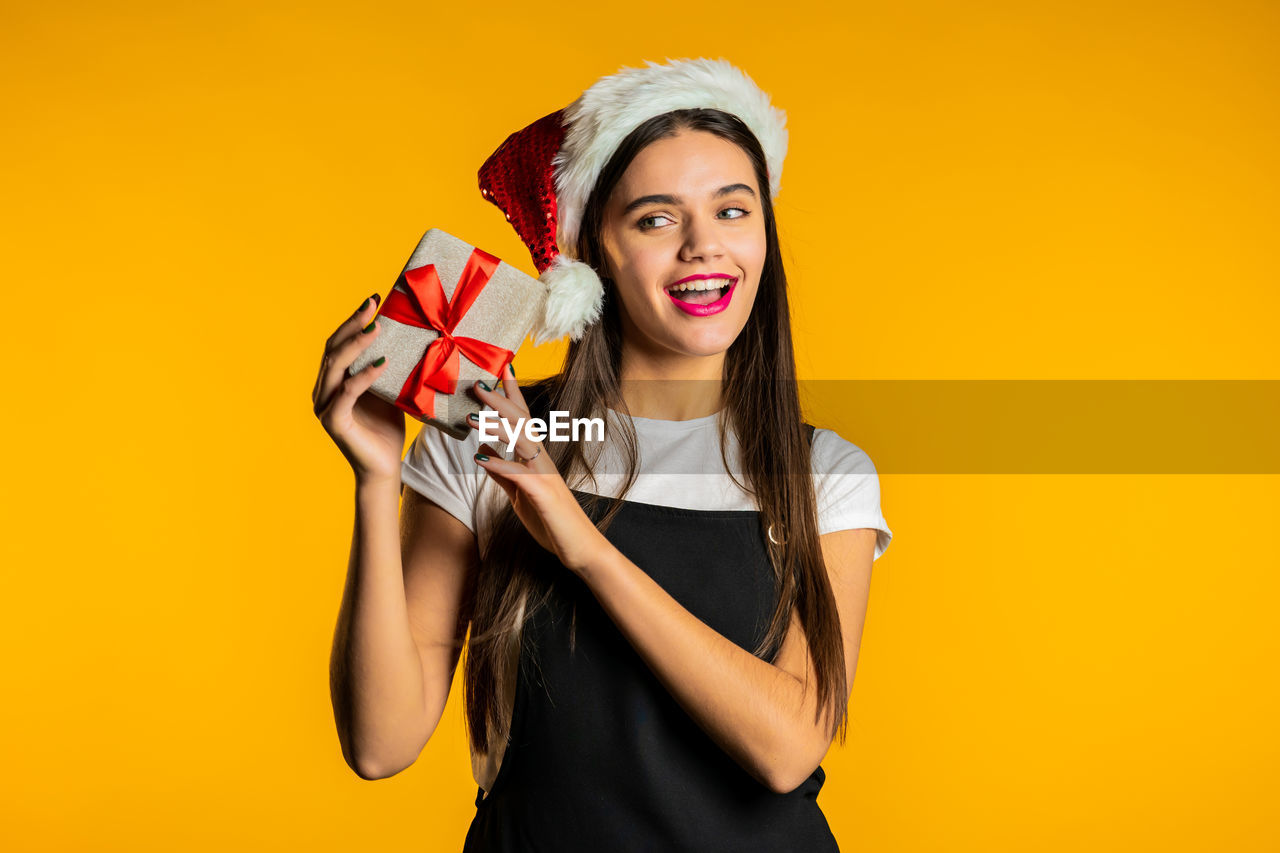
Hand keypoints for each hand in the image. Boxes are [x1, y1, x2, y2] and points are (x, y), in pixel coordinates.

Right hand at [311, 294, 404, 483]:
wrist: (385, 467)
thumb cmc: (387, 428)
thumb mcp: (388, 390)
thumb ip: (385, 367)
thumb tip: (407, 335)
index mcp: (332, 381)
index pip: (338, 343)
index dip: (352, 320)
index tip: (373, 299)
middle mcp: (323, 391)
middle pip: (332, 349)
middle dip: (352, 323)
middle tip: (372, 304)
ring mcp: (325, 406)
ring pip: (336, 366)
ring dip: (357, 344)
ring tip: (378, 327)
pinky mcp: (334, 422)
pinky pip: (347, 392)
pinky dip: (364, 375)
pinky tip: (383, 362)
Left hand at [469, 365, 606, 574]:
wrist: (579, 546)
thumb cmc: (551, 520)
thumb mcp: (519, 493)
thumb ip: (502, 471)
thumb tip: (482, 449)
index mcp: (535, 459)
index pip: (522, 419)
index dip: (511, 395)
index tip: (499, 371)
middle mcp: (541, 461)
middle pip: (521, 423)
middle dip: (499, 401)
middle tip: (478, 383)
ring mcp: (544, 476)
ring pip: (522, 442)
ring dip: (496, 427)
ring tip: (471, 415)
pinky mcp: (543, 494)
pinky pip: (519, 475)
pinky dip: (499, 464)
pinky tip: (479, 457)